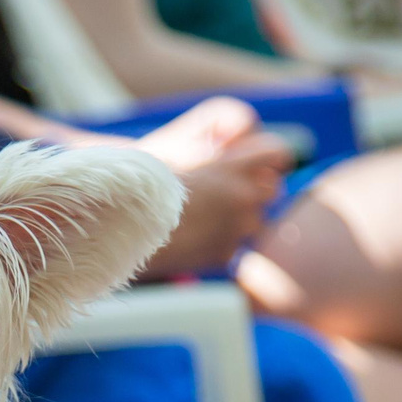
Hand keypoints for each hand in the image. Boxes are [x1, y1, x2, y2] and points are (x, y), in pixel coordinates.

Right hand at [137, 98, 293, 274]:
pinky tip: (193, 238)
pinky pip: (234, 246)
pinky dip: (220, 243)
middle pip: (272, 189)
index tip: (259, 162)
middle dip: (255, 189)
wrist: (124, 222)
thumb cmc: (144, 180)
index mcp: (233, 166)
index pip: (278, 153)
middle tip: (225, 191)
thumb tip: (237, 148)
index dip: (270, 157)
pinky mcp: (225, 255)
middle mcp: (243, 197)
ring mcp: (237, 229)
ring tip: (204, 217)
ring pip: (255, 222)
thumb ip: (216, 150)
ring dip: (239, 219)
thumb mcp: (178, 147)